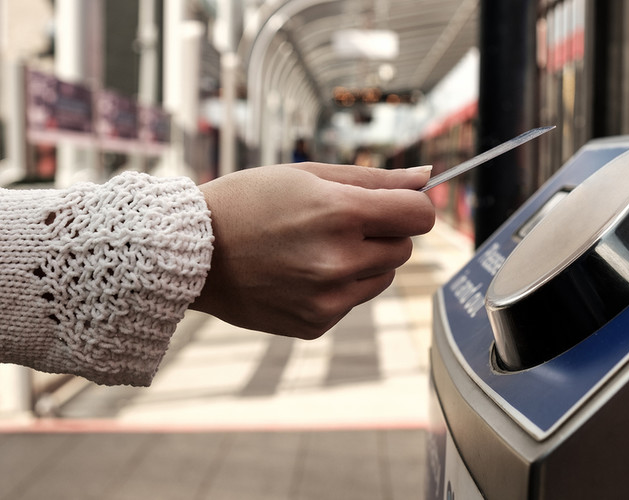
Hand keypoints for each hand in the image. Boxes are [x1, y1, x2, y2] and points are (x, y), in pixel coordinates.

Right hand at [191, 163, 434, 338]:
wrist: (191, 252)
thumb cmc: (249, 202)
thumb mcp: (308, 177)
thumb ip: (374, 179)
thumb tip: (427, 179)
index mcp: (339, 213)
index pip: (419, 215)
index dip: (411, 207)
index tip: (395, 205)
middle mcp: (338, 260)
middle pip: (404, 248)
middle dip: (382, 233)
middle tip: (337, 224)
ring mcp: (327, 298)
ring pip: (383, 276)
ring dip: (364, 262)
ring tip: (315, 249)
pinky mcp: (316, 323)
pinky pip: (353, 301)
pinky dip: (339, 287)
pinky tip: (300, 274)